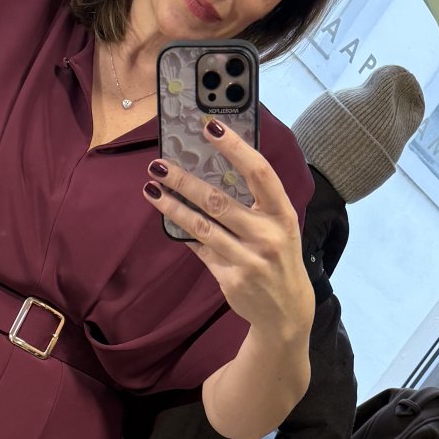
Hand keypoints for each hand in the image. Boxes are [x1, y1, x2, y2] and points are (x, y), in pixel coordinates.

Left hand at [146, 121, 314, 342]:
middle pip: (218, 200)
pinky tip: (168, 218)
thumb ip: (256, 203)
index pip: (258, 172)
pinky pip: (200, 249)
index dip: (234, 147)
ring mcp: (249, 259)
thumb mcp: (280, 227)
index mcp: (283, 214)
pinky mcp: (231, 279)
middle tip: (159, 164)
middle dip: (184, 179)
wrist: (287, 312)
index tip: (209, 127)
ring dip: (172, 206)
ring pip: (201, 226)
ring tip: (151, 189)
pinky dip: (183, 233)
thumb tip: (212, 170)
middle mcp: (267, 235)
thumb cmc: (280, 258)